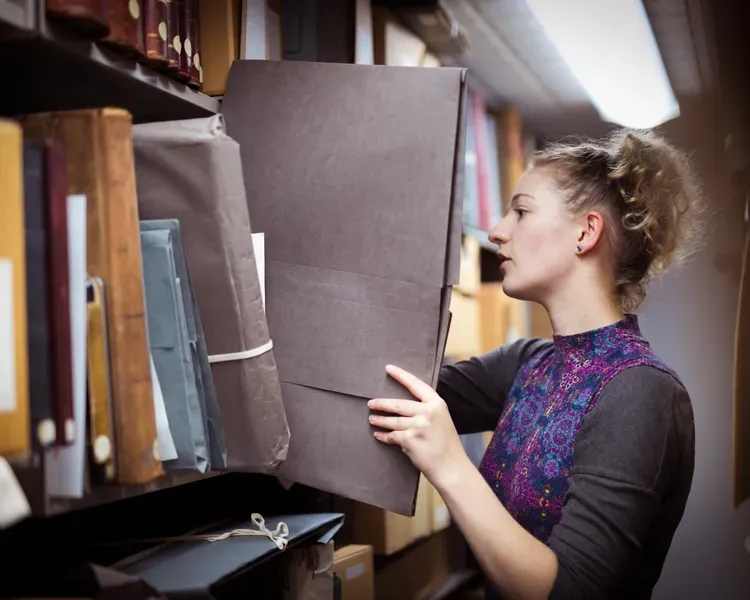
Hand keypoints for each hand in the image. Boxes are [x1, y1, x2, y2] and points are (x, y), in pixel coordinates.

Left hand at [368, 364, 468, 487]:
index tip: (388, 368)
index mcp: (437, 404)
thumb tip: (405, 404)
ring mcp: (418, 426)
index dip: (401, 375)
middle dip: (382, 403)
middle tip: (371, 403)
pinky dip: (384, 436)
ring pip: (392, 421)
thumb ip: (427, 409)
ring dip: (380, 420)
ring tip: (372, 419)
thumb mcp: (442, 419)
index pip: (415, 384)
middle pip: (398, 404)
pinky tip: (379, 435)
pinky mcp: (410, 439)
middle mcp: (428, 412)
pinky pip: (392, 436)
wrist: (451, 467)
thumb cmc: (447, 444)